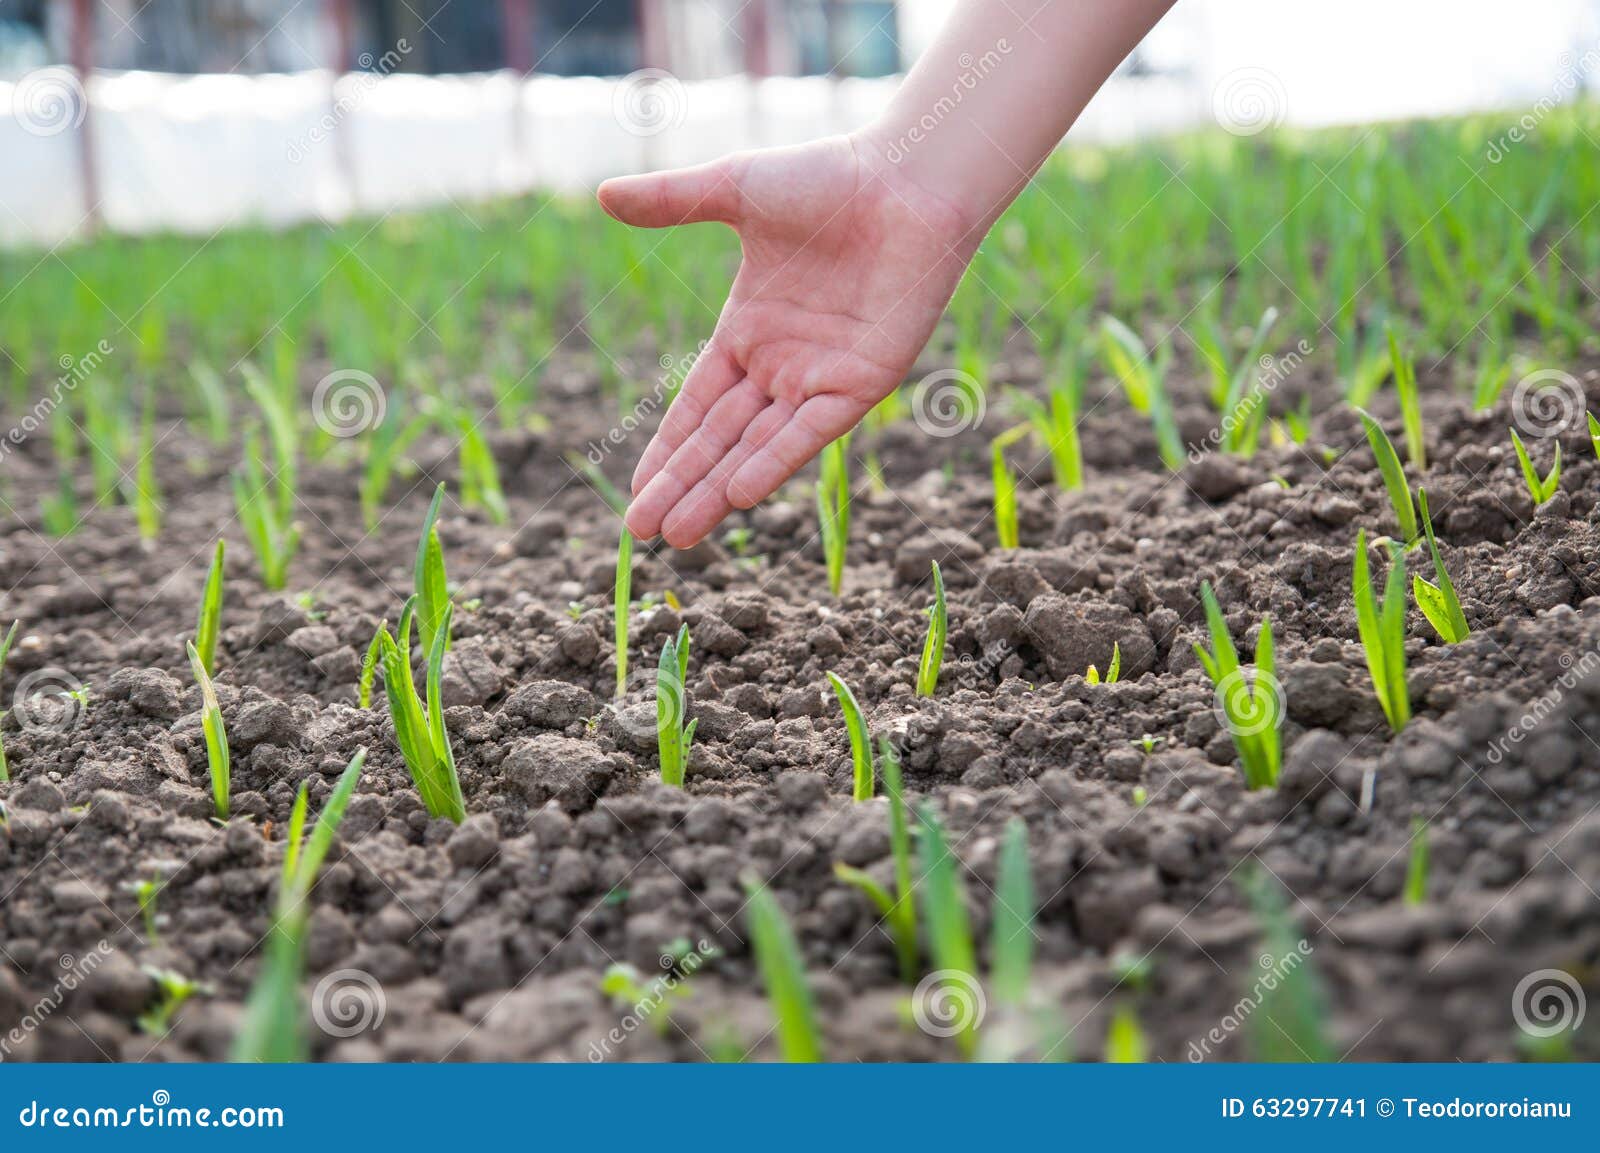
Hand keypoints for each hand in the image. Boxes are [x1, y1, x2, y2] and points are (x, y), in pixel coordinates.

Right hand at [598, 131, 979, 548]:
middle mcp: (782, 363)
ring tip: (679, 535)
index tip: (636, 491)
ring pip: (757, 446)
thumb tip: (604, 195)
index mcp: (750, 329)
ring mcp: (820, 377)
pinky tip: (737, 494)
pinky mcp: (862, 383)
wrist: (906, 179)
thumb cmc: (828, 177)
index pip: (697, 405)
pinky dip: (773, 462)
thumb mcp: (734, 189)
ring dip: (717, 490)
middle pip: (719, 439)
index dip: (667, 448)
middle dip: (680, 485)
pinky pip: (808, 432)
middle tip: (639, 532)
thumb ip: (672, 200)